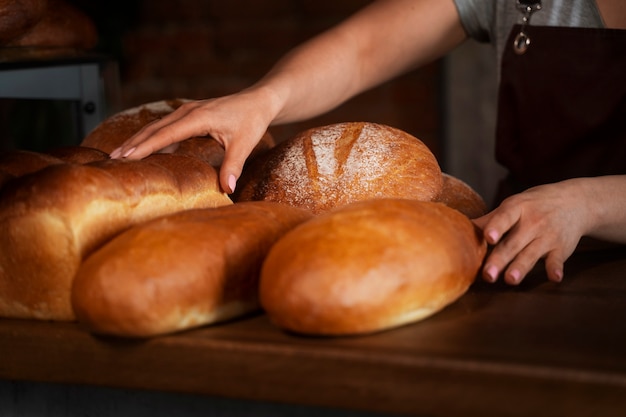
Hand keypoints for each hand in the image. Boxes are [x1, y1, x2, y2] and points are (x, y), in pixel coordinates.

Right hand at [110, 88, 277, 193]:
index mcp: (198, 117)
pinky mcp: (188, 115)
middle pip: (153, 129)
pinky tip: (141, 150)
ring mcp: (186, 111)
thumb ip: (234, 166)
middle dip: (132, 144)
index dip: (145, 146)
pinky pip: (164, 127)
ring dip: (137, 140)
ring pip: (156, 126)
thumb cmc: (251, 120)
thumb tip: (227, 189)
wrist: (258, 101)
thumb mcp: (245, 144)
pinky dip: (150, 137)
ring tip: (118, 155)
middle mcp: (187, 111)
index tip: (126, 157)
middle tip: (111, 159)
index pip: (165, 134)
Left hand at [472, 180, 593, 284]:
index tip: (488, 237)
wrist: (576, 202)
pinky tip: (554, 277)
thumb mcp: (513, 206)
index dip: (496, 227)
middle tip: (488, 275)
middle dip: (500, 259)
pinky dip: (556, 268)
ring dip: (522, 267)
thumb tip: (458, 228)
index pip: (505, 216)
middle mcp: (532, 222)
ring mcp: (548, 236)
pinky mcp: (562, 248)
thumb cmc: (534, 205)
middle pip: (513, 243)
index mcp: (517, 208)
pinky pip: (558, 260)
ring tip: (510, 280)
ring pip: (532, 253)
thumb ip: (489, 220)